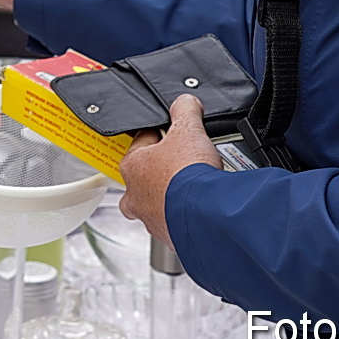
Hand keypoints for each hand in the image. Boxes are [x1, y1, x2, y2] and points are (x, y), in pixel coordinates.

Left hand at [118, 94, 221, 238]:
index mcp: (132, 166)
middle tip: (182, 165)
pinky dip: (185, 216)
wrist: (206, 214)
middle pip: (143, 177)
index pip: (143, 141)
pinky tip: (199, 208)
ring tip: (194, 187)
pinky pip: (174, 223)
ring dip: (171, 196)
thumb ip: (184, 110)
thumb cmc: (187, 175)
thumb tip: (186, 101)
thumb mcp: (188, 129)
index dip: (162, 134)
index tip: (174, 134)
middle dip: (161, 171)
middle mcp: (135, 196)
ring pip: (155, 203)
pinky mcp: (170, 237)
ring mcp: (151, 219)